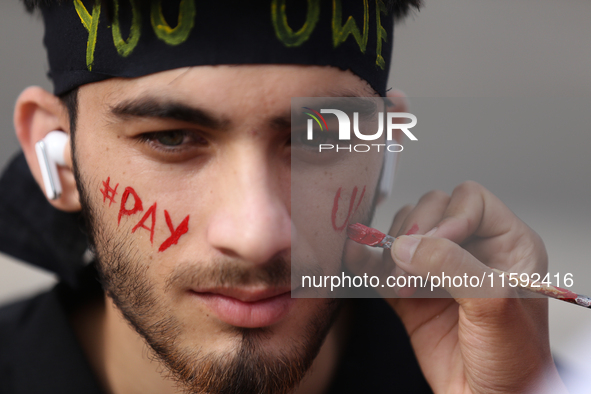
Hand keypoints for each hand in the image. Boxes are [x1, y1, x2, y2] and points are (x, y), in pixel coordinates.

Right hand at [350, 181, 567, 392]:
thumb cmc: (511, 359)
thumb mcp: (492, 305)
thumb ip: (451, 267)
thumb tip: (404, 244)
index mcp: (507, 244)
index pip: (471, 200)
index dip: (449, 216)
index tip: (436, 243)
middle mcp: (471, 250)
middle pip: (431, 210)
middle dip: (415, 234)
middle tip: (409, 268)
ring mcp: (437, 270)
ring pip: (403, 233)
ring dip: (392, 253)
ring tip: (401, 285)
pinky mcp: (408, 292)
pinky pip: (380, 265)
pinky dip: (366, 261)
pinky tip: (357, 259)